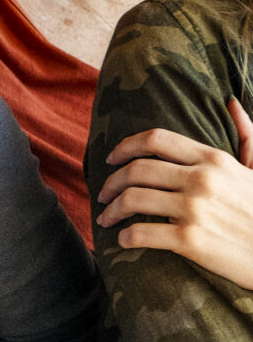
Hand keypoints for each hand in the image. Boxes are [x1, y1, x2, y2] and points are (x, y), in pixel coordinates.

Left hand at [98, 100, 252, 290]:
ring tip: (106, 218)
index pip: (156, 140)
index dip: (125, 147)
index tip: (110, 159)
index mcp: (214, 160)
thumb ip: (246, 135)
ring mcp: (195, 209)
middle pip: (136, 170)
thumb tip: (230, 102)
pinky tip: (123, 240)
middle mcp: (202, 180)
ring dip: (110, 211)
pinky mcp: (190, 240)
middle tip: (102, 195)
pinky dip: (125, 237)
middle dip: (110, 182)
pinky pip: (140, 233)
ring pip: (131, 200)